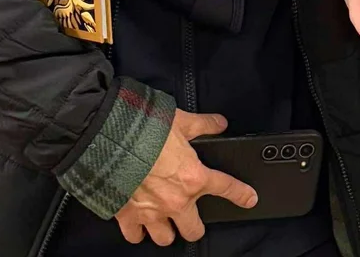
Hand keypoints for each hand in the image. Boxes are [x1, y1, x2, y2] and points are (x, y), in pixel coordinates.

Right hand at [114, 110, 256, 244]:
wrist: (110, 141)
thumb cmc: (146, 130)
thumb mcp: (180, 121)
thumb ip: (202, 124)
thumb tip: (218, 123)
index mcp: (194, 177)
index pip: (226, 188)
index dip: (241, 195)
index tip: (249, 200)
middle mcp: (176, 201)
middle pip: (193, 230)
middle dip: (193, 225)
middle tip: (190, 216)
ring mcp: (152, 212)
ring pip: (165, 238)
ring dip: (166, 230)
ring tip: (164, 220)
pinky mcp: (128, 216)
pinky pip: (135, 236)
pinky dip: (137, 231)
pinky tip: (138, 224)